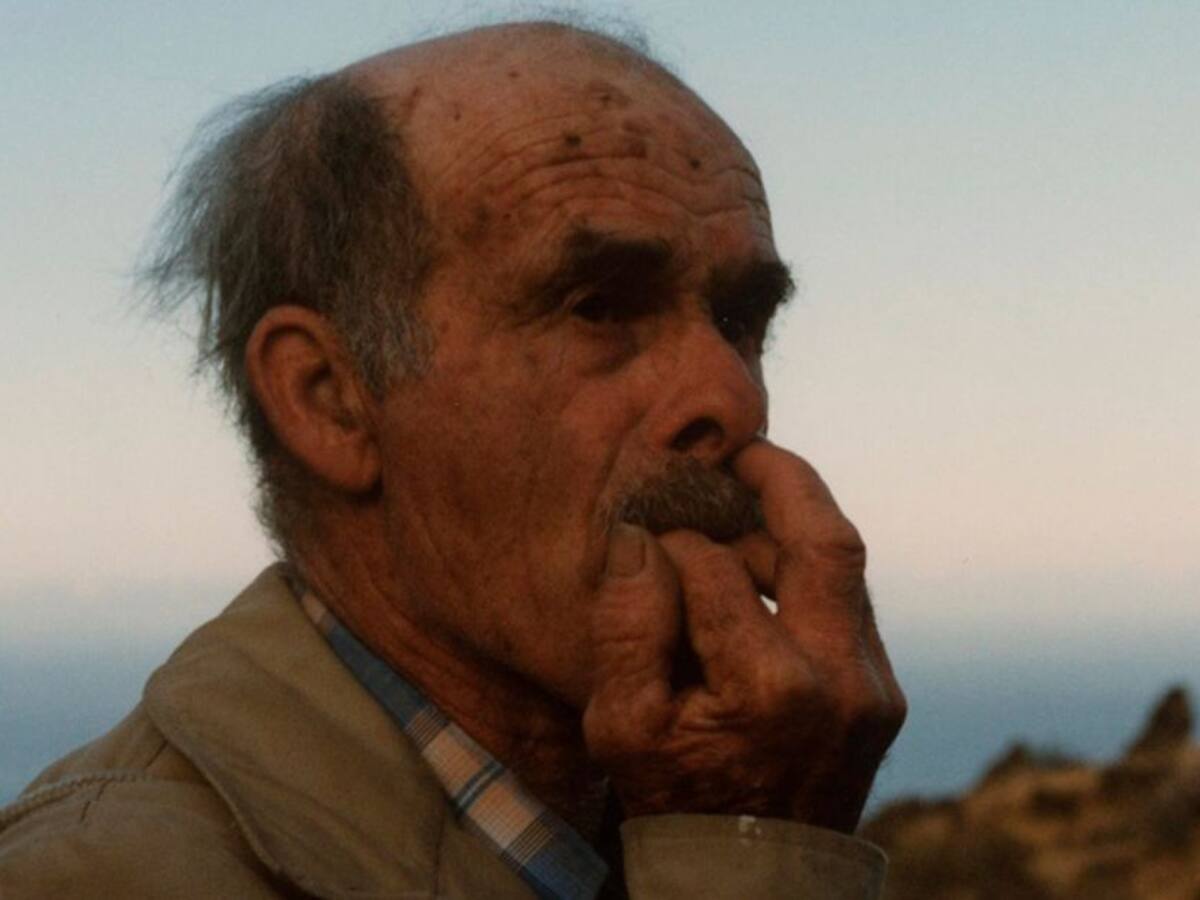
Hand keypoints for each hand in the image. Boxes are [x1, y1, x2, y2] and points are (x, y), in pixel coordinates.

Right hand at [582, 440, 905, 831]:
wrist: (751, 878)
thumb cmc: (673, 799)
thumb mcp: (620, 724)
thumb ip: (627, 623)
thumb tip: (642, 535)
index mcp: (769, 689)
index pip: (717, 568)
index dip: (674, 538)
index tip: (650, 527)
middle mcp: (839, 681)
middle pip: (827, 539)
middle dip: (781, 477)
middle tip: (741, 448)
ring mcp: (873, 687)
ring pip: (848, 565)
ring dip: (798, 522)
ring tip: (744, 504)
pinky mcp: (884, 692)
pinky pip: (851, 602)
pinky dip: (812, 567)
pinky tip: (770, 559)